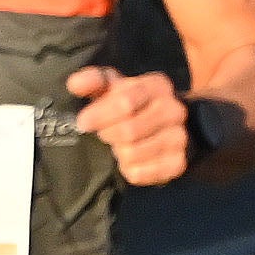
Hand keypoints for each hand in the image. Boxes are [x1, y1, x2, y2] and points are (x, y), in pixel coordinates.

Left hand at [68, 66, 192, 185]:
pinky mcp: (178, 163)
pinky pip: (141, 173)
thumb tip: (75, 84)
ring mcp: (180, 138)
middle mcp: (174, 110)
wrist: (160, 126)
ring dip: (117, 152)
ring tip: (117, 145)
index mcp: (157, 86)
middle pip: (129, 131)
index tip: (83, 122)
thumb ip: (92, 81)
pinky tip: (127, 161)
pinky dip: (127, 170)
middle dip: (107, 134)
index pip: (126, 102)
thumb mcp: (111, 86)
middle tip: (103, 134)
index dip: (99, 114)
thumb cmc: (127, 102)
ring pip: (133, 153)